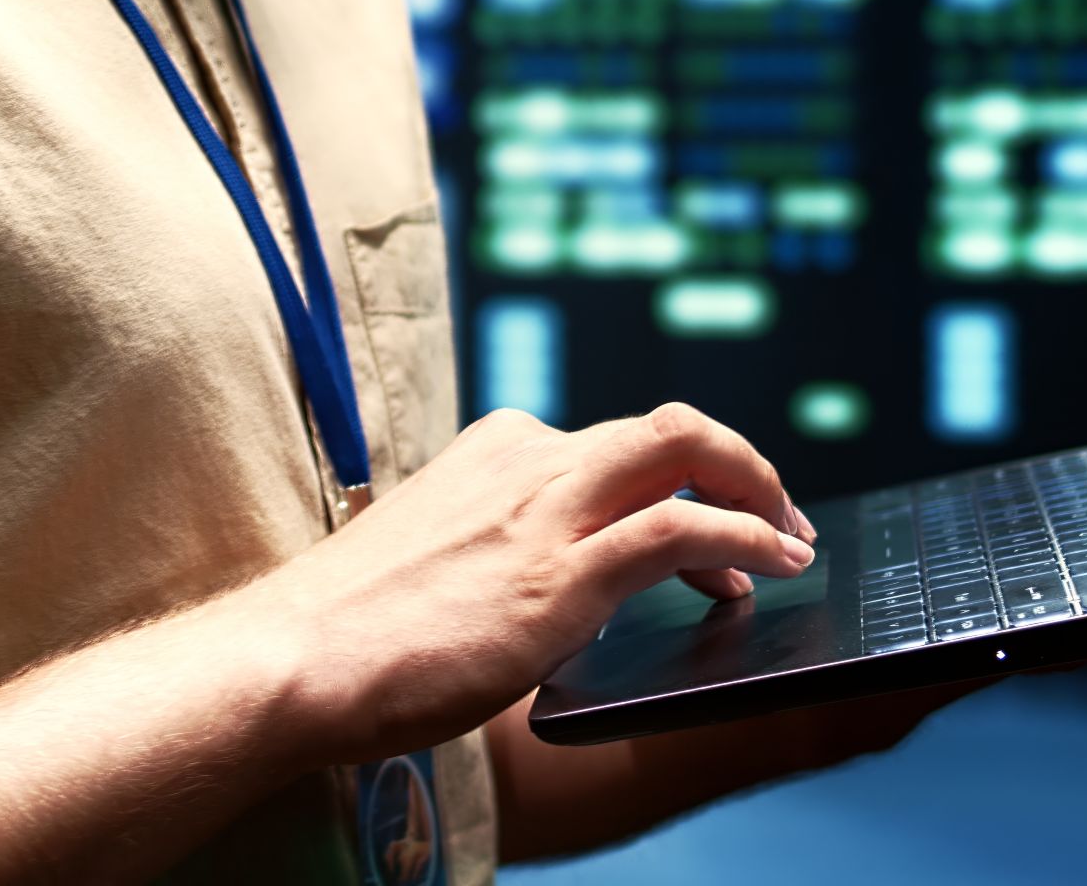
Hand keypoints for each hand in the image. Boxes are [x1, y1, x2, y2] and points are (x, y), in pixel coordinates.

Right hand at [240, 404, 817, 766]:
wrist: (294, 658)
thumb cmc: (353, 633)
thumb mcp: (439, 560)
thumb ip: (498, 553)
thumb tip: (553, 591)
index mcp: (496, 453)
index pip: (614, 441)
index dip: (677, 479)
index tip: (706, 521)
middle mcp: (527, 460)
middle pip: (667, 429)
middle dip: (740, 465)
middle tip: (780, 518)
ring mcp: (547, 509)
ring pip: (687, 449)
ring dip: (758, 488)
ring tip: (792, 540)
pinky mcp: (562, 571)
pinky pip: (685, 527)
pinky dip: (748, 537)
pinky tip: (775, 565)